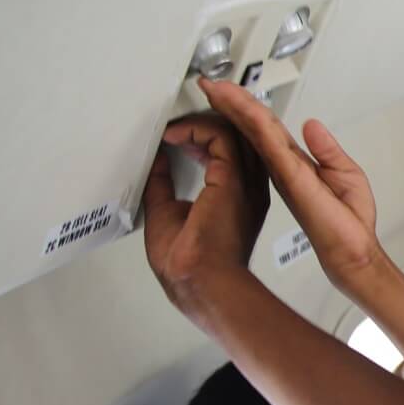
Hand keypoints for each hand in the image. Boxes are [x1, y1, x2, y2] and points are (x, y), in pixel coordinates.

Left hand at [143, 111, 269, 313]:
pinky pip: (221, 136)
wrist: (202, 286)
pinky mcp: (231, 180)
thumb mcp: (167, 213)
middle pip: (241, 135)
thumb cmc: (193, 267)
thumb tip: (154, 162)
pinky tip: (173, 135)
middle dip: (209, 119)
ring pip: (236, 129)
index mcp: (239, 197)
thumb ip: (163, 185)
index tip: (177, 134)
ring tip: (174, 124)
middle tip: (177, 120)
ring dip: (203, 118)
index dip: (206, 135)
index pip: (234, 152)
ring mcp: (245, 183)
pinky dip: (195, 128)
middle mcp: (249, 187)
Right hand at [198, 80, 387, 292]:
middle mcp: (283, 165)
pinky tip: (240, 107)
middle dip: (229, 103)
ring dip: (234, 107)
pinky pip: (270, 142)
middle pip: (252, 126)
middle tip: (207, 84)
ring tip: (213, 89)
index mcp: (293, 163)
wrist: (351, 251)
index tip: (227, 90)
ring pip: (255, 130)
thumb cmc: (348, 222)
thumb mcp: (344, 174)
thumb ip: (326, 149)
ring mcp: (284, 170)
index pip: (265, 128)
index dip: (246, 107)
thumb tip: (311, 125)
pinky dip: (254, 122)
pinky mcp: (291, 176)